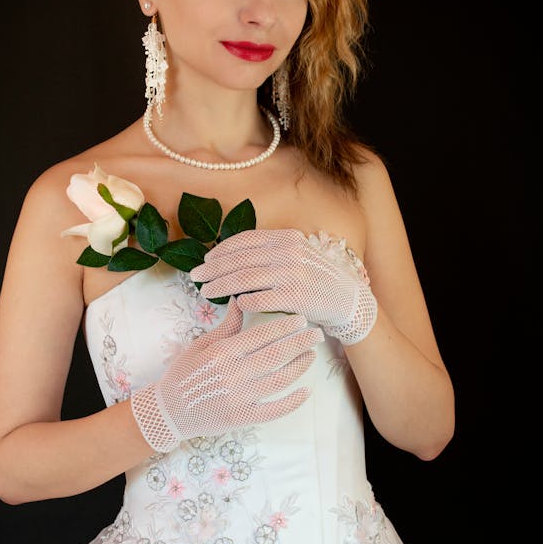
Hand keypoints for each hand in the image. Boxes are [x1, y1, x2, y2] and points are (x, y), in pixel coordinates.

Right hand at [130, 298, 322, 451]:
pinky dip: (293, 402)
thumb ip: (226, 326)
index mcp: (221, 353)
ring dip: (300, 366)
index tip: (301, 319)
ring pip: (279, 380)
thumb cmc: (183, 374)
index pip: (261, 335)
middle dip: (300, 342)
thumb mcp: (200, 345)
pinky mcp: (242, 418)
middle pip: (276, 355)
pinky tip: (306, 391)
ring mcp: (239, 398)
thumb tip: (242, 299)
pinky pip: (274, 410)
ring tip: (311, 356)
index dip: (285, 326)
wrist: (168, 412)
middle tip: (316, 334)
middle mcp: (232, 374)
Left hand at [191, 229, 377, 345]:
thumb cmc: (315, 278)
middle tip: (195, 277)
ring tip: (205, 292)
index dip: (221, 251)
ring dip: (220, 286)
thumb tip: (230, 256)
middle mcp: (288, 252)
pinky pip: (259, 300)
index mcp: (286, 238)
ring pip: (244, 280)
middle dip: (213, 269)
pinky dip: (243, 302)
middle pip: (239, 260)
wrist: (347, 299)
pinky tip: (234, 305)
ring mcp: (292, 274)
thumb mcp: (295, 254)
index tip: (205, 260)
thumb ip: (269, 251)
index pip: (245, 240)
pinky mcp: (295, 297)